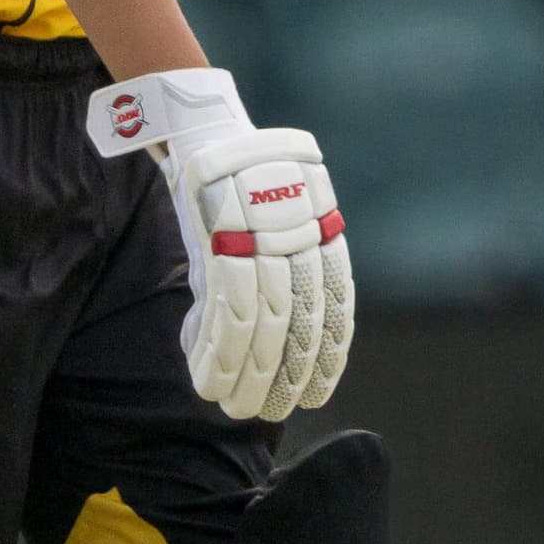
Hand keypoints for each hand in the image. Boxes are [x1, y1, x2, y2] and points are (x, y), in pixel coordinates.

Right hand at [90, 70, 356, 421]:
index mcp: (323, 233)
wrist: (209, 130)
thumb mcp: (279, 221)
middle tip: (272, 413)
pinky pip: (226, 311)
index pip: (335, 307)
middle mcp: (301, 239)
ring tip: (234, 408)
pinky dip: (218, 352)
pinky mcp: (222, 240)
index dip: (329, 357)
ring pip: (263, 325)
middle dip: (286, 376)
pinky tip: (209, 380)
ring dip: (247, 376)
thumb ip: (283, 270)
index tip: (317, 393)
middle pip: (302, 324)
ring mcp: (262, 240)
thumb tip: (267, 336)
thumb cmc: (241, 185)